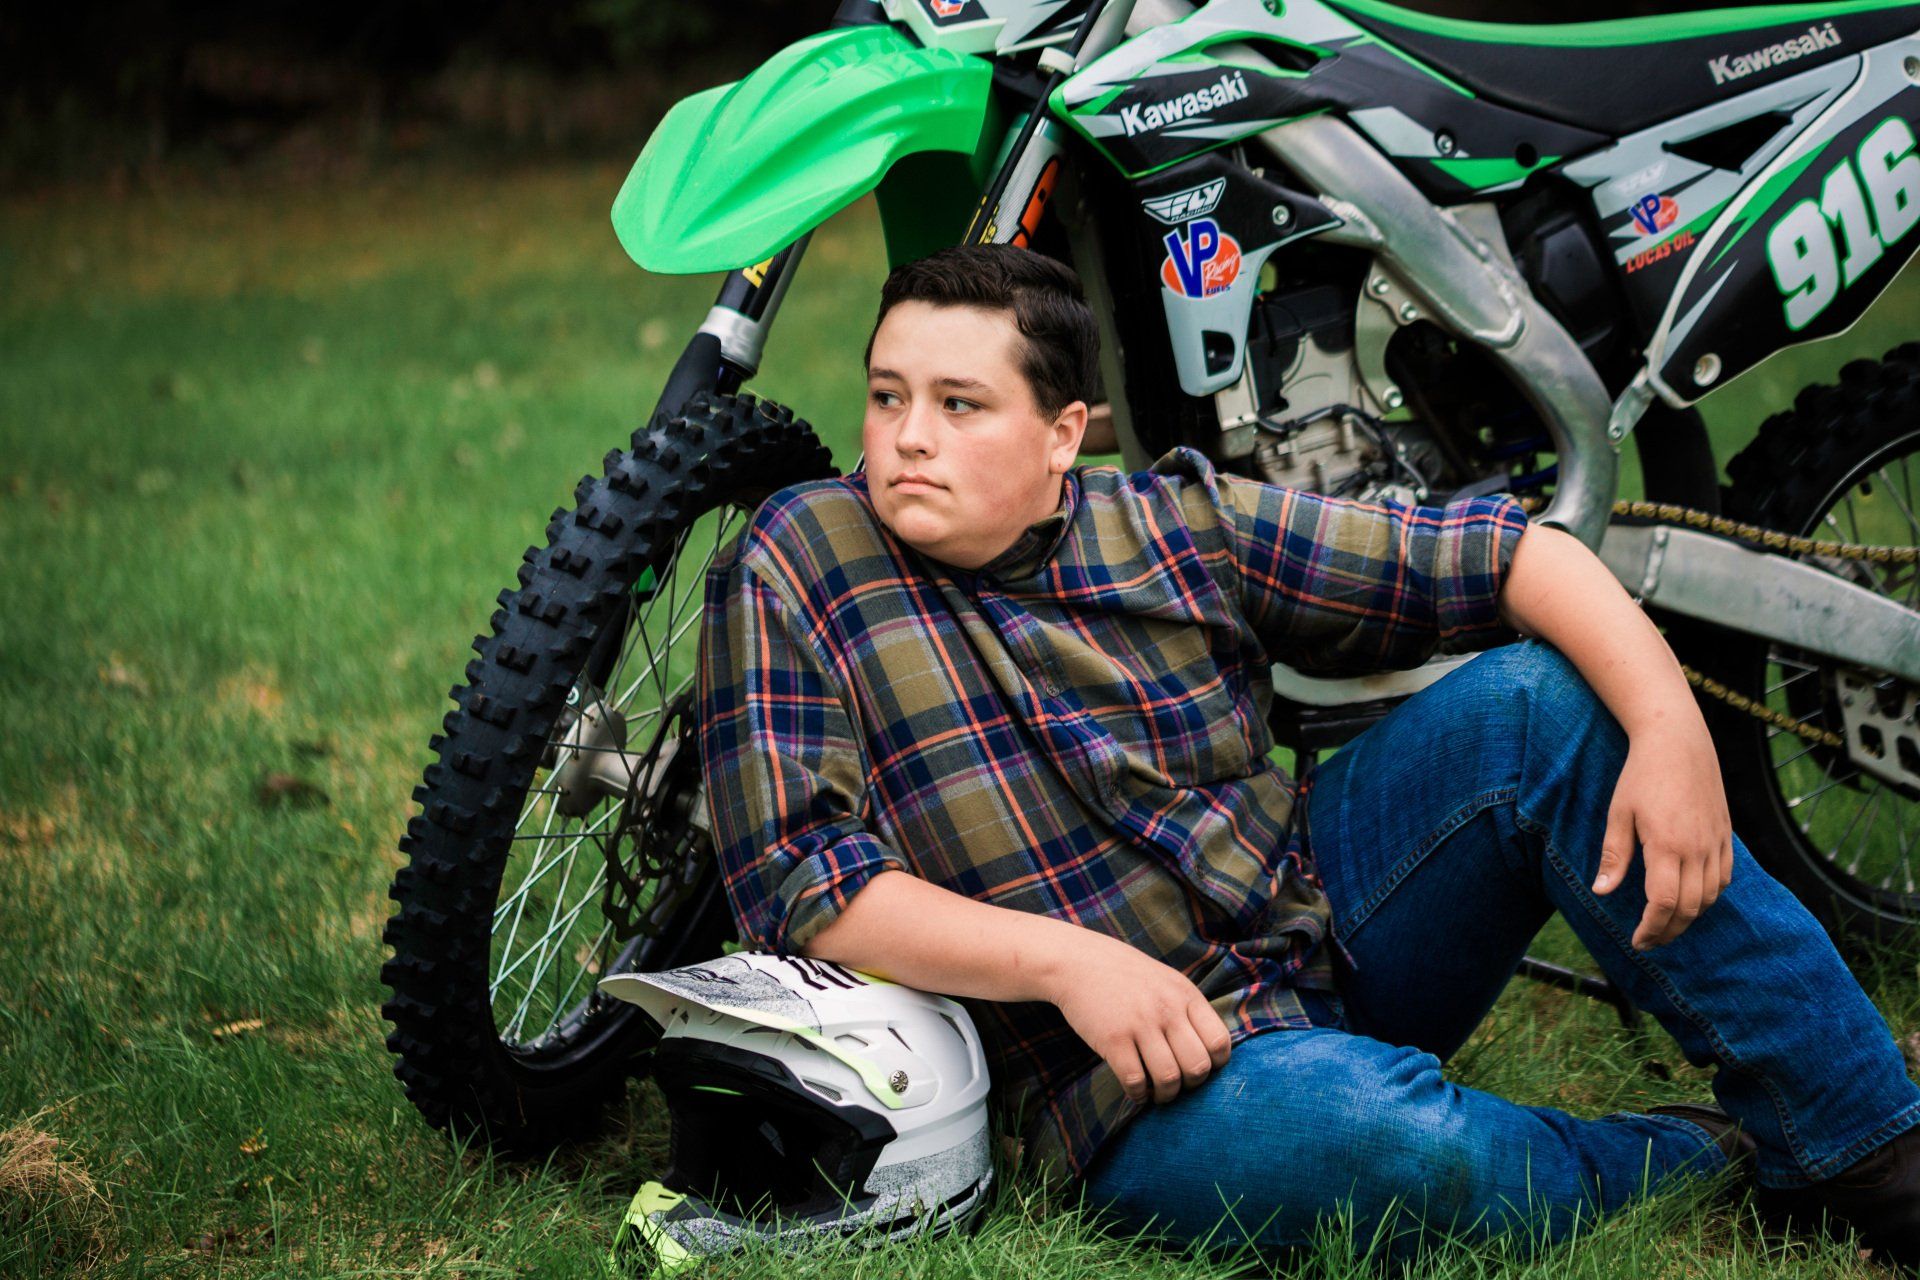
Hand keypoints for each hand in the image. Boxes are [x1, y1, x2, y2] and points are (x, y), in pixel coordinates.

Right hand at [1044, 932, 1230, 1103]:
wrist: (1077, 961)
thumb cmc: (1125, 975)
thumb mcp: (1166, 981)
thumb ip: (1187, 1010)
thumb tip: (1207, 1051)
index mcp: (1185, 995)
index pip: (1219, 1042)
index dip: (1215, 1065)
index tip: (1200, 1068)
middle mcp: (1167, 1009)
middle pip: (1198, 1066)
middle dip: (1191, 1085)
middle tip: (1178, 1084)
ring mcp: (1140, 1024)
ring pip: (1168, 1078)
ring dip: (1165, 1095)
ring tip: (1156, 1093)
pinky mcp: (1113, 1039)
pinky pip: (1135, 1080)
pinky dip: (1138, 1094)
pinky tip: (1135, 1090)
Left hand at [1593, 724, 1733, 949]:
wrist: (1678, 742)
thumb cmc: (1641, 776)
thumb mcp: (1619, 814)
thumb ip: (1614, 855)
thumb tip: (1601, 892)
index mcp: (1667, 846)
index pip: (1664, 904)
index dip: (1652, 929)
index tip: (1638, 941)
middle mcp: (1698, 849)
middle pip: (1691, 908)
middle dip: (1670, 930)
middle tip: (1650, 940)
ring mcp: (1716, 842)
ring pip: (1711, 896)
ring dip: (1691, 917)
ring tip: (1667, 924)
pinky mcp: (1726, 834)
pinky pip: (1725, 877)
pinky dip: (1711, 895)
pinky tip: (1693, 898)